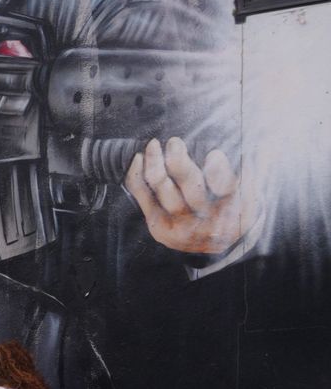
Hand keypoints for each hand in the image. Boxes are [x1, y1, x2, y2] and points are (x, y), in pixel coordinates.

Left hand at [125, 138, 256, 256]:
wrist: (215, 246)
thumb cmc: (234, 209)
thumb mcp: (249, 194)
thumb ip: (248, 172)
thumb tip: (251, 146)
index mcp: (234, 210)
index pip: (226, 188)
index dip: (218, 171)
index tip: (213, 154)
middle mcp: (206, 220)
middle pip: (190, 186)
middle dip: (179, 161)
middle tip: (174, 142)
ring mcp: (180, 226)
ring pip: (163, 188)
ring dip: (155, 163)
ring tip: (154, 145)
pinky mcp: (159, 227)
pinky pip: (143, 197)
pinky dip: (138, 176)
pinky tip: (139, 158)